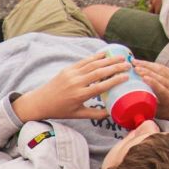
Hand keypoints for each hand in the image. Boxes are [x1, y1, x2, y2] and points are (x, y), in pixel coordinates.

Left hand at [12, 52, 129, 122]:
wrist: (39, 102)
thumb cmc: (59, 110)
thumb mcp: (78, 115)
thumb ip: (96, 114)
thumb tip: (113, 112)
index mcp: (79, 95)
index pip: (101, 86)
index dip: (115, 80)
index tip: (127, 76)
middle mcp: (75, 83)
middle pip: (99, 73)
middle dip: (115, 67)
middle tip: (129, 64)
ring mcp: (71, 74)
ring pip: (92, 64)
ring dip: (108, 59)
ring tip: (121, 56)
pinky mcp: (67, 69)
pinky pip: (83, 61)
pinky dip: (95, 57)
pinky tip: (105, 54)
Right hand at [134, 60, 168, 119]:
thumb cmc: (168, 108)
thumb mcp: (159, 111)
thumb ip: (148, 107)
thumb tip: (133, 105)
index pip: (161, 89)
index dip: (153, 83)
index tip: (144, 78)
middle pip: (159, 77)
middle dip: (146, 71)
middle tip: (134, 68)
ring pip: (160, 69)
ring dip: (146, 65)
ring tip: (134, 62)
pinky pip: (162, 67)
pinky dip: (151, 64)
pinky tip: (142, 62)